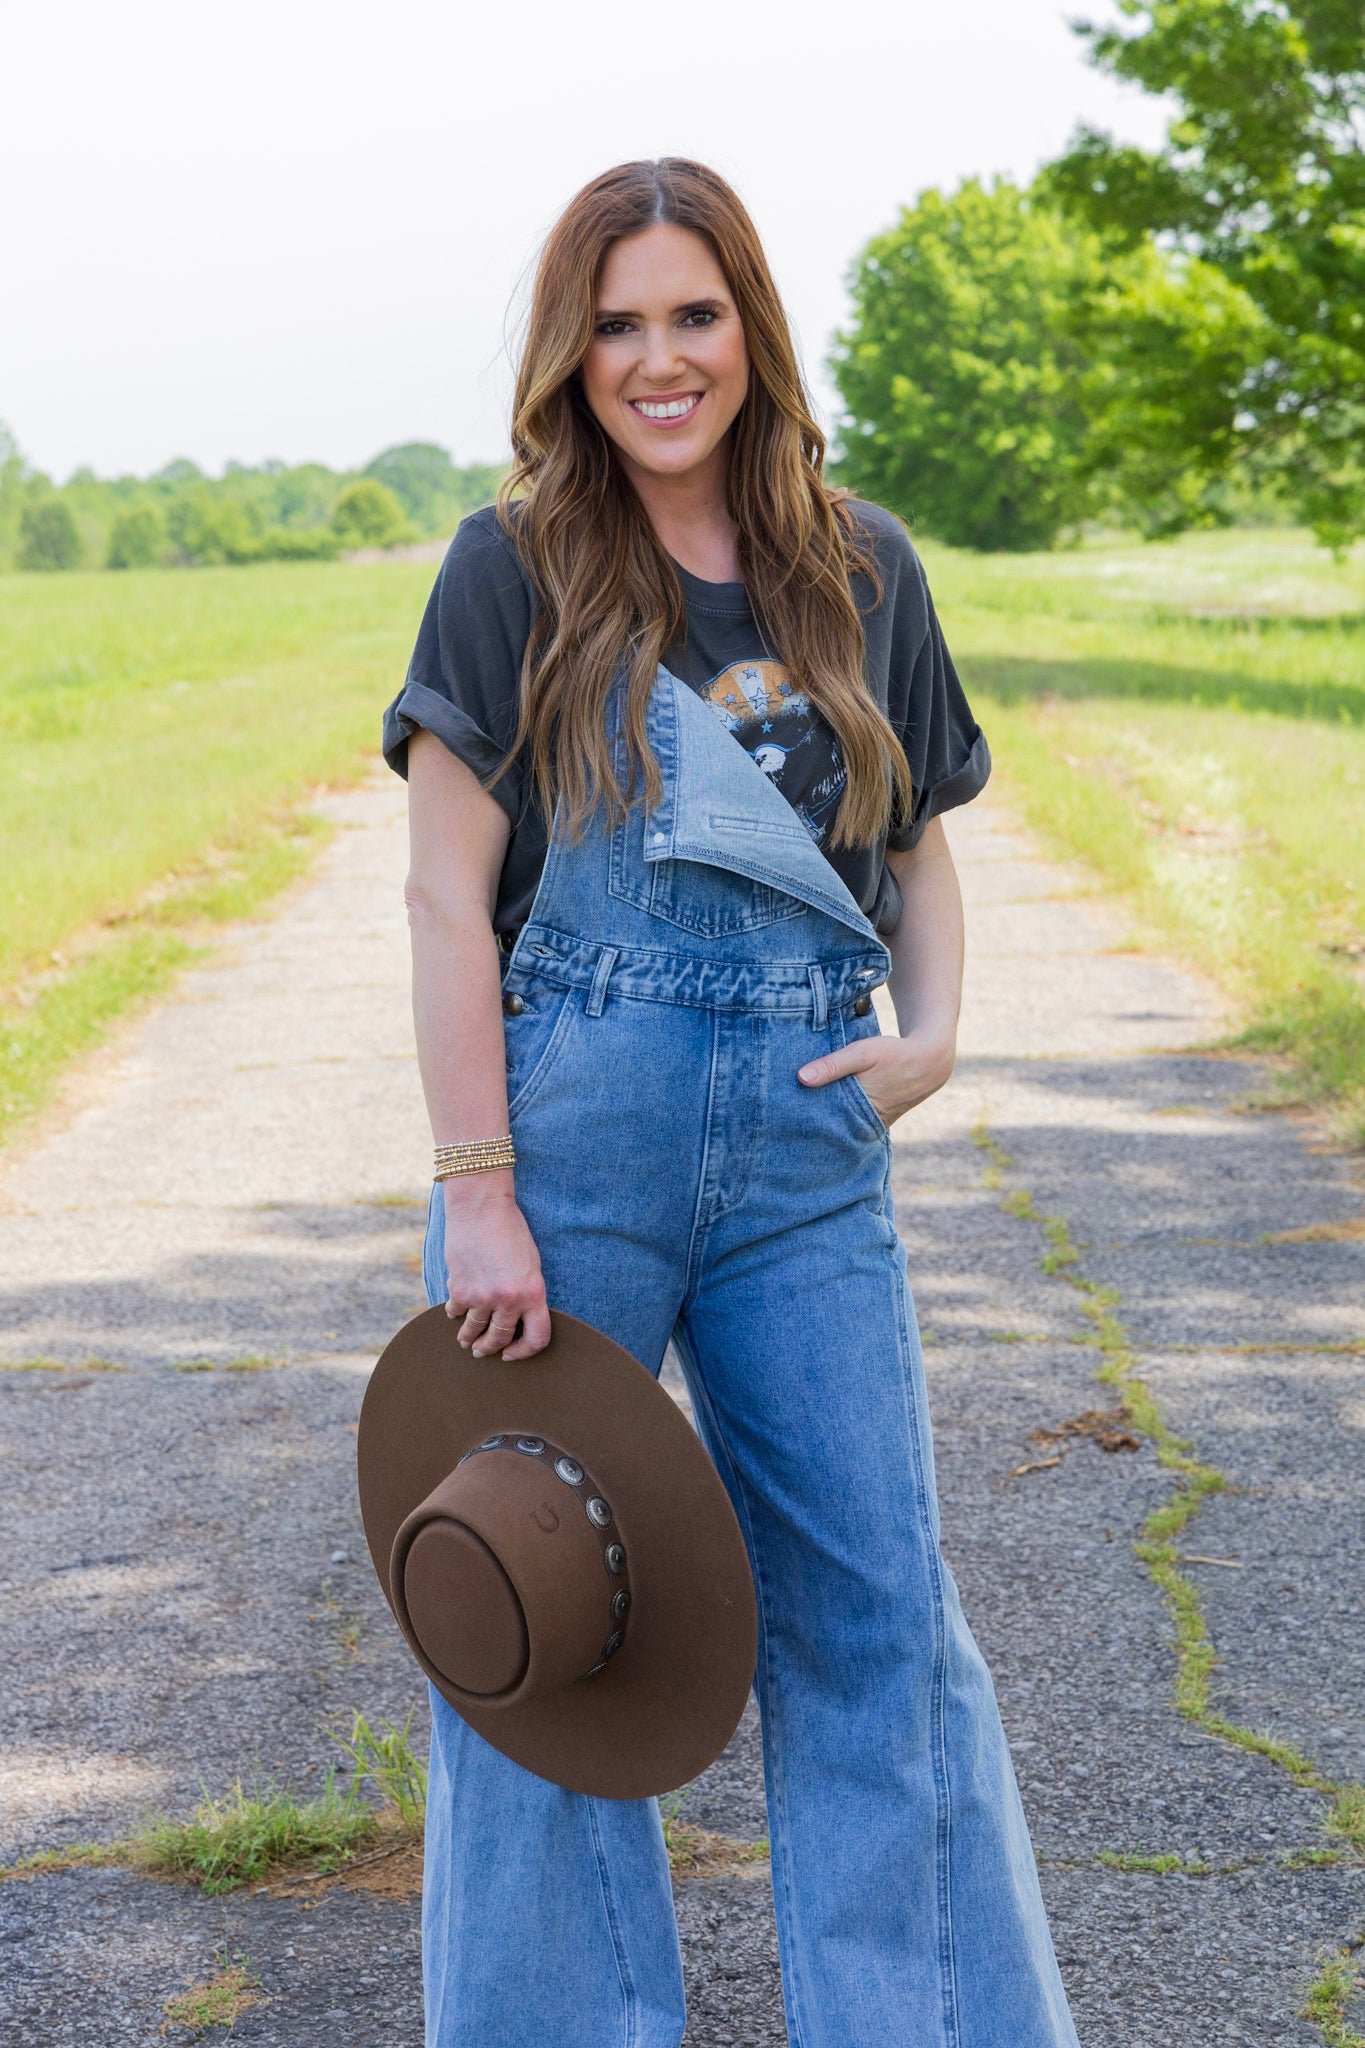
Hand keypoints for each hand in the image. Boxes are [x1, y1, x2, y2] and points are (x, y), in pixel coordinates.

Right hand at [441, 1172, 550, 1359]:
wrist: (481, 1207)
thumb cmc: (511, 1232)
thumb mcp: (531, 1264)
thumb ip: (527, 1294)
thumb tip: (515, 1320)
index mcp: (533, 1293)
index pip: (537, 1339)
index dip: (525, 1353)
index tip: (512, 1355)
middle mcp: (508, 1300)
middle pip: (500, 1339)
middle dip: (490, 1349)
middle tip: (482, 1351)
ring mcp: (482, 1297)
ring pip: (473, 1331)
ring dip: (468, 1338)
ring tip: (465, 1341)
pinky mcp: (459, 1290)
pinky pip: (456, 1312)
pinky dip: (455, 1313)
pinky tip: (455, 1313)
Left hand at [797, 1026, 955, 1128]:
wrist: (930, 1060)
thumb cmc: (894, 1054)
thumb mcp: (862, 1053)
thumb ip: (832, 1065)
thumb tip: (801, 1078)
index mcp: (860, 1111)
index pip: (825, 1126)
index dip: (805, 1125)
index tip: (783, 1123)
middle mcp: (866, 1123)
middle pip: (832, 1128)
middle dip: (812, 1126)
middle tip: (782, 1124)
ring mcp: (873, 1123)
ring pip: (843, 1125)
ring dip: (827, 1121)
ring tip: (797, 1119)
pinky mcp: (878, 1118)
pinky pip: (854, 1121)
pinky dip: (841, 1117)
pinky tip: (824, 1111)